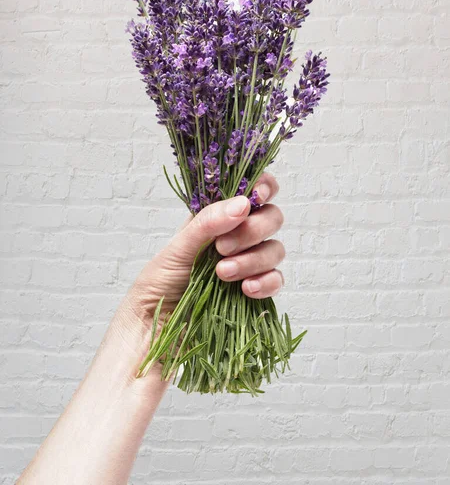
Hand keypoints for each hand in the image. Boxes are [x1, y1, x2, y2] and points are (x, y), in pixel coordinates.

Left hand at [128, 173, 284, 324]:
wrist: (153, 331)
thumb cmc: (158, 285)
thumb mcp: (177, 248)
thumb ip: (208, 223)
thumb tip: (243, 203)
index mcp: (218, 217)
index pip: (252, 191)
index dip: (263, 187)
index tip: (256, 196)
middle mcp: (237, 236)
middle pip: (271, 218)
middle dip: (253, 230)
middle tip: (222, 247)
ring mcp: (249, 264)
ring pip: (275, 249)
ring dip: (253, 259)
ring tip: (223, 273)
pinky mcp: (255, 292)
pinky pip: (276, 280)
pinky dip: (266, 282)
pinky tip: (247, 290)